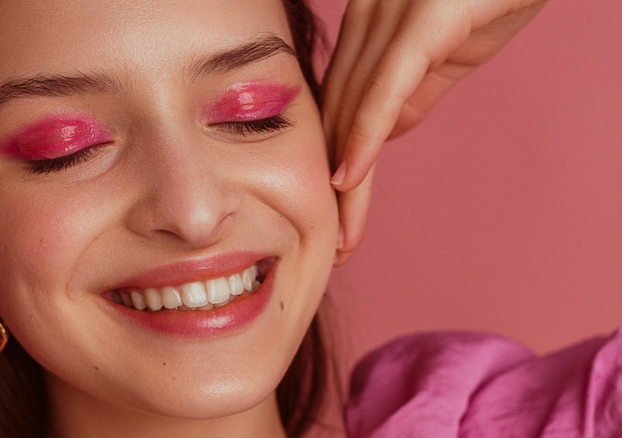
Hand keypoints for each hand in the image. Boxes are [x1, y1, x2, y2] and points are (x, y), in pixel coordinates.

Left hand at [322, 0, 545, 264]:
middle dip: (335, 183)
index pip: (341, 107)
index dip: (336, 163)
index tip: (335, 216)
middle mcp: (366, 20)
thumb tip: (384, 136)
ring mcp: (388, 15)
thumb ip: (412, 93)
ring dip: (346, 177)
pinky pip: (385, 87)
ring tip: (342, 233)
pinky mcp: (420, 19)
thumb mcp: (448, 55)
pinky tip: (349, 179)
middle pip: (339, 114)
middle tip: (333, 241)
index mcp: (367, 30)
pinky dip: (364, 136)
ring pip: (354, 108)